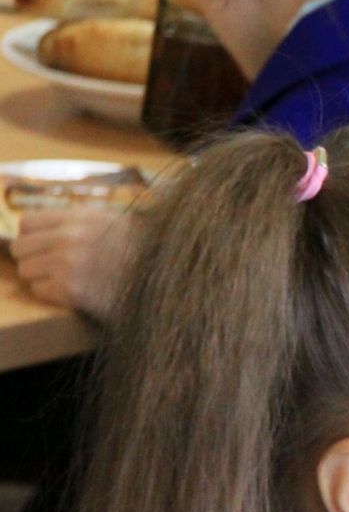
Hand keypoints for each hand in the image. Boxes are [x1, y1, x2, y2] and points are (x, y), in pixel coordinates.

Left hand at [11, 209, 136, 318]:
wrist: (164, 280)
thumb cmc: (142, 252)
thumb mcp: (113, 223)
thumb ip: (79, 222)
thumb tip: (45, 230)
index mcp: (79, 217)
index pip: (27, 223)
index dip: (33, 237)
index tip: (44, 247)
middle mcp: (70, 237)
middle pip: (20, 248)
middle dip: (34, 259)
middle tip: (52, 267)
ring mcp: (68, 264)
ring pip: (26, 271)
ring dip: (41, 277)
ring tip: (64, 280)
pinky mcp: (71, 290)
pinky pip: (39, 290)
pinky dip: (52, 294)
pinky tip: (73, 292)